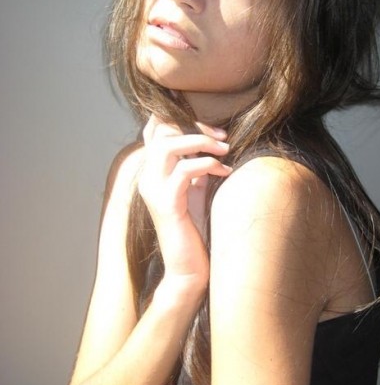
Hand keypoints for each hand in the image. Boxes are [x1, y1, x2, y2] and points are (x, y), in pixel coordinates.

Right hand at [137, 115, 231, 292]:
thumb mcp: (195, 189)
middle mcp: (147, 177)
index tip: (213, 129)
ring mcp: (153, 190)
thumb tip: (211, 143)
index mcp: (153, 171)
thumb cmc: (195, 229)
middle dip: (195, 126)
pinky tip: (224, 172)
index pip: (155, 129)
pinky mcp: (166, 204)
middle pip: (161, 130)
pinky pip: (183, 171)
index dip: (181, 117)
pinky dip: (207, 165)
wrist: (188, 267)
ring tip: (225, 150)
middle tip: (223, 138)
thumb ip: (196, 166)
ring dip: (200, 141)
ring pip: (167, 145)